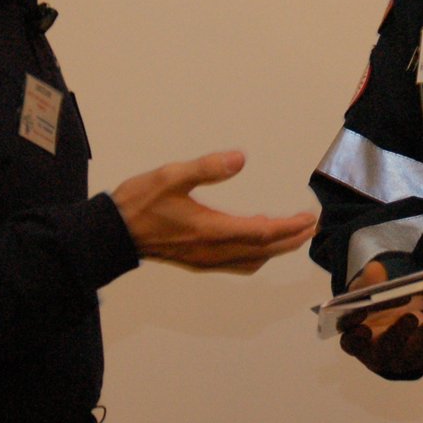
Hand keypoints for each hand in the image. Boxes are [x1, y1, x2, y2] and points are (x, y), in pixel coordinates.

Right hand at [112, 151, 315, 272]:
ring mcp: (205, 260)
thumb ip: (207, 168)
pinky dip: (257, 254)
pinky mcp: (198, 261)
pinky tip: (257, 241)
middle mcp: (212, 251)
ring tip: (292, 234)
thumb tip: (240, 159)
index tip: (308, 218)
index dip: (288, 227)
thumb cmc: (139, 203)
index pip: (261, 233)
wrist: (112, 234)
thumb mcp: (171, 176)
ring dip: (275, 249)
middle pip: (262, 251)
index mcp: (210, 230)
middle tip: (311, 227)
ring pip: (251, 260)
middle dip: (290, 240)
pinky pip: (237, 263)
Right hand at [338, 261, 422, 378]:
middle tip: (410, 317)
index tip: (363, 326)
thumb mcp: (364, 293)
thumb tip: (375, 269)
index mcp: (357, 341)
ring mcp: (405, 359)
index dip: (356, 337)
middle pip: (387, 351)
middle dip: (398, 335)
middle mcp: (380, 356)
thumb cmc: (372, 309)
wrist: (389, 324)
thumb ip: (367, 283)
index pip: (352, 344)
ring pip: (417, 352)